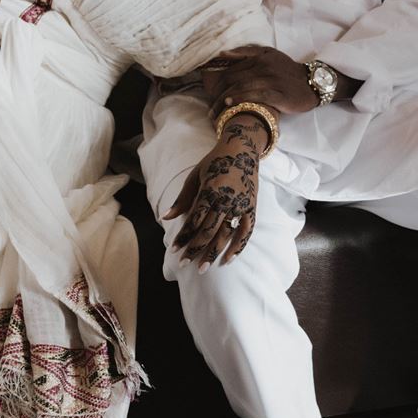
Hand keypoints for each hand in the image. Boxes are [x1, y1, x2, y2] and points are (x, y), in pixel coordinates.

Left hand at [165, 116, 265, 268]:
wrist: (242, 149)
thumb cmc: (214, 162)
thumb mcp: (195, 176)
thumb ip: (182, 198)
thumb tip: (166, 217)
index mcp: (210, 190)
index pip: (194, 220)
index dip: (183, 236)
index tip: (174, 250)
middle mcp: (226, 200)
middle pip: (208, 231)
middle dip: (195, 249)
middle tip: (183, 264)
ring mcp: (241, 205)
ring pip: (226, 235)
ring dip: (213, 253)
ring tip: (203, 268)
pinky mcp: (252, 208)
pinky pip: (246, 232)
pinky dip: (238, 247)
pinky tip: (228, 260)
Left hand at [201, 44, 316, 119]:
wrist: (312, 83)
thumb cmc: (287, 70)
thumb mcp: (269, 54)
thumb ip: (247, 52)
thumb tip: (222, 54)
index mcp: (260, 57)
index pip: (232, 69)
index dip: (217, 82)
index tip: (208, 95)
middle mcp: (264, 67)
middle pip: (234, 79)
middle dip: (217, 94)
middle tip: (209, 108)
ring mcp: (272, 80)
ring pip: (242, 87)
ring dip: (225, 99)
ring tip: (214, 111)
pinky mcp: (279, 94)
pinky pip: (256, 96)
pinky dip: (241, 99)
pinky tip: (230, 104)